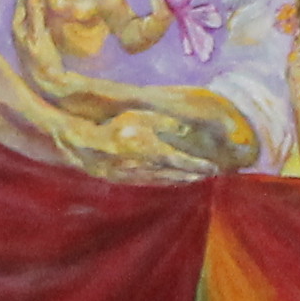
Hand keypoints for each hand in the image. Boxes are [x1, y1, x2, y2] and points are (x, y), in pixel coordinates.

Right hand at [70, 106, 219, 184]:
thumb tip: (185, 130)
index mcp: (156, 152)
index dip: (200, 166)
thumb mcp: (141, 118)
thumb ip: (165, 123)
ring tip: (194, 178)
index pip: (184, 162)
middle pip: (178, 174)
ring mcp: (138, 177)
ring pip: (166, 181)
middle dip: (195, 174)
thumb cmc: (114, 127)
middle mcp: (150, 168)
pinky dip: (164, 183)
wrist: (85, 146)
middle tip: (210, 174)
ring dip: (182, 180)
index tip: (213, 167)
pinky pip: (151, 183)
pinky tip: (169, 181)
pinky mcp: (126, 180)